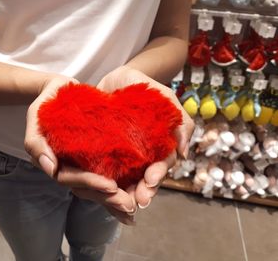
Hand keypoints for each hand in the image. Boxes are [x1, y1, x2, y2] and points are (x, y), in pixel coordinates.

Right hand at [24, 75, 136, 224]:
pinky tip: (137, 191)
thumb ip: (36, 142)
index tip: (111, 185)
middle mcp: (70, 167)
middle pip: (87, 189)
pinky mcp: (96, 157)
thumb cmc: (48, 101)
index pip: (71, 179)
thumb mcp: (36, 116)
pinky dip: (121, 185)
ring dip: (116, 198)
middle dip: (107, 198)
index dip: (90, 183)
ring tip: (135, 205)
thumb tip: (50, 170)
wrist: (62, 91)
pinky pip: (108, 173)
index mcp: (54, 162)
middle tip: (130, 205)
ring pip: (98, 186)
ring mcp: (83, 164)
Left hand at [97, 66, 194, 207]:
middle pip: (145, 178)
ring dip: (125, 194)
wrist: (115, 78)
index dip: (157, 175)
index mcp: (158, 145)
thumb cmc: (143, 86)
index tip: (150, 182)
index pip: (161, 165)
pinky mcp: (105, 153)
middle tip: (137, 202)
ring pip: (126, 180)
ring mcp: (123, 156)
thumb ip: (179, 121)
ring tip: (120, 204)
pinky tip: (100, 192)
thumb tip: (183, 153)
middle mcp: (142, 155)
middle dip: (143, 192)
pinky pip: (106, 171)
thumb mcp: (164, 97)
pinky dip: (104, 184)